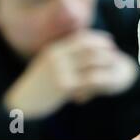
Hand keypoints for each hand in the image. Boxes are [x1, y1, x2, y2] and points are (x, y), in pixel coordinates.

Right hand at [4, 30, 137, 117]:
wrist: (24, 101)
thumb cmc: (39, 83)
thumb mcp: (48, 64)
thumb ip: (63, 55)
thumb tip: (81, 46)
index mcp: (55, 50)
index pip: (81, 38)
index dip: (98, 38)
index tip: (110, 40)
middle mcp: (58, 57)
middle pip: (89, 49)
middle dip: (105, 50)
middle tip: (116, 54)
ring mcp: (60, 71)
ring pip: (92, 63)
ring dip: (106, 63)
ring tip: (115, 65)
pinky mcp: (64, 86)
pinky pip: (89, 80)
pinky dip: (100, 79)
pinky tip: (107, 81)